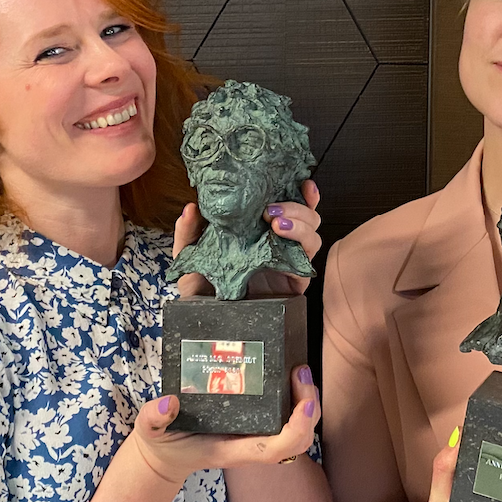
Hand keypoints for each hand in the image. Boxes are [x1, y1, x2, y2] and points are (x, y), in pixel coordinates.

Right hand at [128, 365, 320, 483]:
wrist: (165, 457)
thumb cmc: (163, 444)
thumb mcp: (149, 431)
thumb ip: (154, 418)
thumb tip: (170, 401)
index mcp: (230, 450)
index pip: (274, 450)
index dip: (296, 430)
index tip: (304, 403)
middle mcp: (249, 447)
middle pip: (296, 440)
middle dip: (308, 408)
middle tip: (300, 371)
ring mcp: (254, 439)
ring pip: (296, 431)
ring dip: (306, 403)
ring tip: (300, 371)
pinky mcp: (254, 427)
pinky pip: (286, 420)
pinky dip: (295, 401)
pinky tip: (289, 376)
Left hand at [173, 180, 322, 297]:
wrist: (204, 321)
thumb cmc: (201, 286)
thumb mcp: (189, 255)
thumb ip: (189, 232)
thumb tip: (191, 207)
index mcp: (258, 231)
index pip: (287, 207)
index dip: (299, 192)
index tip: (299, 180)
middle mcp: (278, 244)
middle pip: (308, 218)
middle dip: (298, 207)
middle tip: (271, 209)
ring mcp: (288, 263)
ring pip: (313, 237)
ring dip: (301, 224)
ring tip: (276, 223)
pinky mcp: (294, 284)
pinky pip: (307, 263)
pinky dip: (301, 246)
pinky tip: (284, 240)